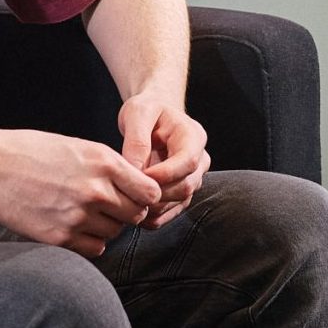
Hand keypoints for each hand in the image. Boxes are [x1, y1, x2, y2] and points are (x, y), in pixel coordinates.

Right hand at [0, 128, 164, 256]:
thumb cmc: (34, 152)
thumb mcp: (80, 147)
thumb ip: (111, 167)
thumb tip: (139, 186)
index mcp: (104, 163)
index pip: (150, 192)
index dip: (146, 196)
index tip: (136, 195)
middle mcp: (96, 191)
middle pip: (136, 215)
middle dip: (128, 212)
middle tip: (110, 206)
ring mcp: (78, 216)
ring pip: (115, 232)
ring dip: (107, 226)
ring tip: (86, 212)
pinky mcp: (60, 237)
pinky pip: (95, 249)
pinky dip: (91, 242)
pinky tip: (76, 227)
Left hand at [119, 94, 210, 229]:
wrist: (152, 117)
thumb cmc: (146, 110)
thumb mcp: (138, 113)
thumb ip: (137, 140)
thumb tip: (136, 170)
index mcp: (193, 136)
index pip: (187, 162)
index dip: (164, 174)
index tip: (138, 176)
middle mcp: (199, 159)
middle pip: (187, 185)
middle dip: (158, 193)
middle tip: (128, 193)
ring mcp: (193, 177)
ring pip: (181, 201)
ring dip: (155, 207)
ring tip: (127, 203)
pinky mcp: (182, 191)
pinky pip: (173, 211)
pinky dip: (155, 217)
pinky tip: (135, 213)